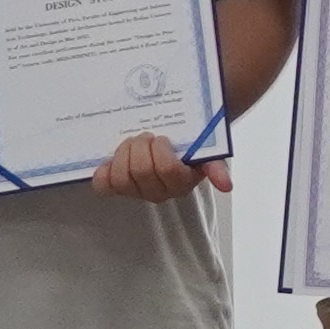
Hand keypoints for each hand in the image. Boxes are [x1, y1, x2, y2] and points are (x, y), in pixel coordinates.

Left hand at [90, 130, 230, 202]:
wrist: (173, 140)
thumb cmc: (190, 144)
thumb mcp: (207, 153)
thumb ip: (216, 167)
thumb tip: (227, 186)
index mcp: (182, 183)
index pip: (167, 169)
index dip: (159, 149)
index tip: (162, 138)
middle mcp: (160, 192)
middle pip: (141, 171)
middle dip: (140, 146)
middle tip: (144, 136)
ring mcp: (137, 192)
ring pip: (122, 178)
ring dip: (123, 153)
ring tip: (131, 142)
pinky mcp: (117, 188)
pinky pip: (104, 186)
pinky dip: (103, 173)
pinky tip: (108, 162)